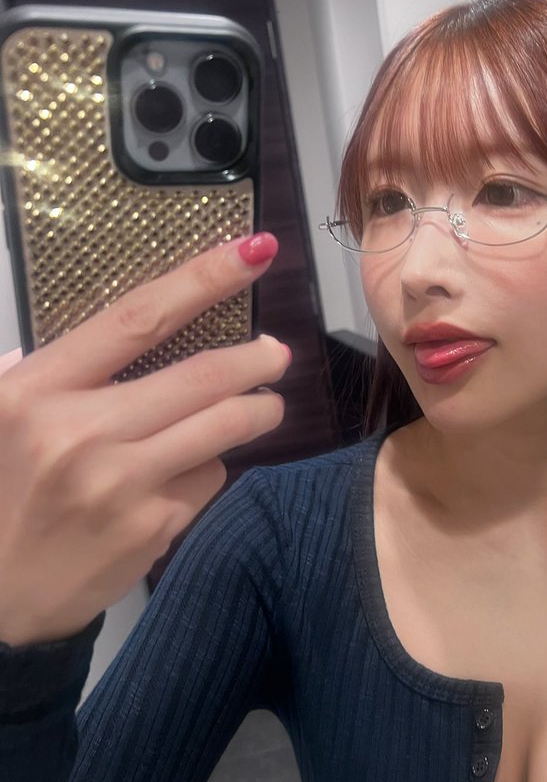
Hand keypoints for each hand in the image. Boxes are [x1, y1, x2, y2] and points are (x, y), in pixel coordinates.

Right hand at [0, 234, 289, 647]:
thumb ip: (35, 374)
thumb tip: (94, 341)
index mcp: (35, 392)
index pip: (136, 319)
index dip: (203, 280)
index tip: (253, 253)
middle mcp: (81, 433)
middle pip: (202, 377)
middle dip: (257, 360)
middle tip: (276, 353)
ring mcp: (121, 485)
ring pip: (222, 429)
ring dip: (257, 411)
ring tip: (264, 406)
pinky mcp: (151, 529)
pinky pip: (207, 479)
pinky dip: (208, 468)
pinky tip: (185, 475)